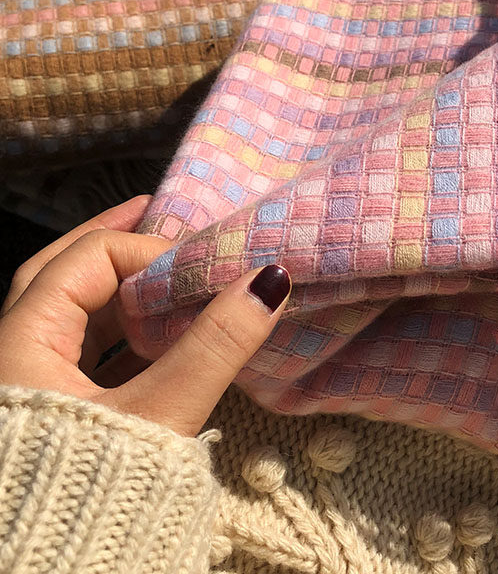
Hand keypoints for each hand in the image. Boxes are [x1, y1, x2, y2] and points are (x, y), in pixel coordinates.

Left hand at [0, 196, 290, 435]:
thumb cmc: (95, 492)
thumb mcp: (161, 414)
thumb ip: (216, 345)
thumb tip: (270, 278)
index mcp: (22, 344)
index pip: (90, 261)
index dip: (148, 251)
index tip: (201, 264)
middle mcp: (13, 353)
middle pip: (62, 271)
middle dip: (113, 237)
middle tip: (158, 208)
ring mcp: (26, 382)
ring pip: (68, 310)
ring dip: (116, 282)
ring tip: (161, 261)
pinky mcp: (46, 410)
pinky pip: (79, 347)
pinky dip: (117, 325)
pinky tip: (153, 328)